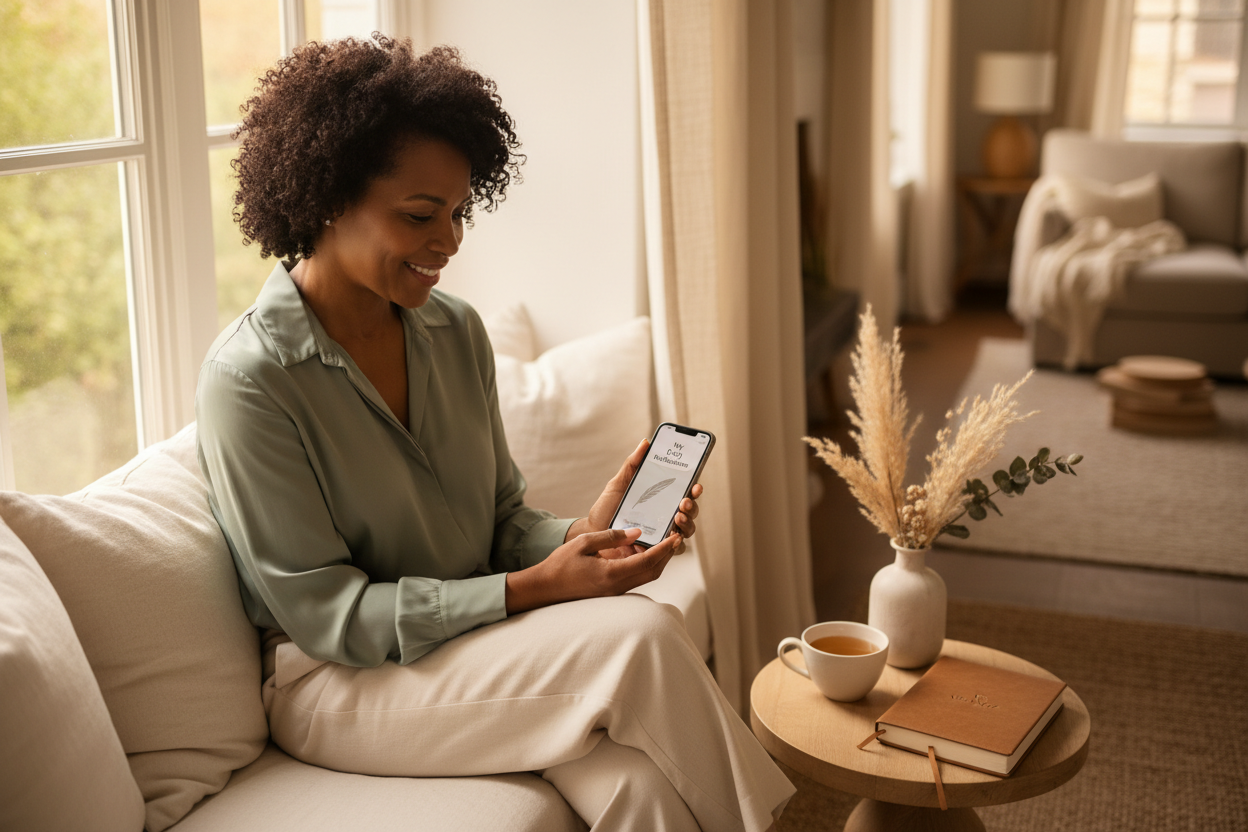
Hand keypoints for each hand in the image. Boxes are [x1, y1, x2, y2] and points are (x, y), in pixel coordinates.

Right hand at [505, 528, 683, 613]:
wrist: (544, 588)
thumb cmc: (560, 564)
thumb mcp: (584, 543)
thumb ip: (612, 537)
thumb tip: (638, 532)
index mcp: (611, 574)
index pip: (647, 561)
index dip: (665, 549)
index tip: (676, 536)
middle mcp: (617, 587)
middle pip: (653, 572)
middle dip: (667, 555)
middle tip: (675, 537)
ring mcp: (615, 592)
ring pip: (646, 577)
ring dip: (657, 561)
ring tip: (663, 543)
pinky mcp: (611, 592)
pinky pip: (635, 579)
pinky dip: (645, 566)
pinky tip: (643, 553)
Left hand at [570, 439, 703, 556]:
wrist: (593, 535)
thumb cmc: (607, 509)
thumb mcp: (618, 484)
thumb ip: (632, 464)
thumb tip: (646, 443)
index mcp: (661, 500)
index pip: (684, 493)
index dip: (694, 489)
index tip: (695, 484)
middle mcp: (665, 517)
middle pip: (690, 511)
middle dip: (692, 506)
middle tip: (684, 501)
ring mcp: (663, 535)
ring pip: (686, 530)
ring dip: (687, 523)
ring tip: (678, 517)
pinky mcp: (657, 552)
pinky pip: (674, 550)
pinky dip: (676, 544)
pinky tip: (671, 538)